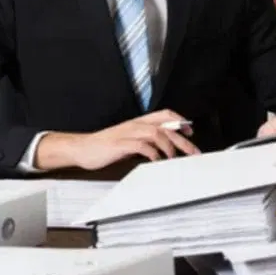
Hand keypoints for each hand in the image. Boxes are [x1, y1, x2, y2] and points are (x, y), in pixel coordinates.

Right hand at [49, 110, 199, 170]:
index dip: (180, 120)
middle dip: (182, 139)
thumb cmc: (106, 146)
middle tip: (193, 151)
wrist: (82, 148)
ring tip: (175, 158)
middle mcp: (135, 124)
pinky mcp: (120, 144)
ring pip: (156, 132)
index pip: (164, 114)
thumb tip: (164, 147)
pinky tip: (157, 160)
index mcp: (138, 122)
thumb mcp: (129, 140)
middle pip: (165, 126)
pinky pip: (142, 145)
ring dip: (169, 145)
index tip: (190, 131)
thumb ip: (145, 141)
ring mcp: (128, 133)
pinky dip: (153, 153)